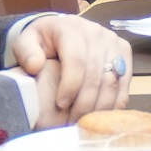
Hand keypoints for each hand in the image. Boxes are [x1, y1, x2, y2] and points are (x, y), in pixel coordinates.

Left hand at [9, 11, 133, 120]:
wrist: (61, 30)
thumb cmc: (42, 41)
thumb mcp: (26, 41)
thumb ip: (25, 52)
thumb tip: (36, 66)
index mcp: (71, 28)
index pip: (77, 60)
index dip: (70, 86)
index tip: (60, 105)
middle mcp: (97, 33)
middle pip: (97, 74)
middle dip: (85, 102)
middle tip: (73, 120)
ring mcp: (114, 42)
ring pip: (113, 80)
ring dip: (100, 106)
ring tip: (86, 121)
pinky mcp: (125, 53)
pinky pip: (124, 83)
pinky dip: (115, 102)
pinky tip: (101, 115)